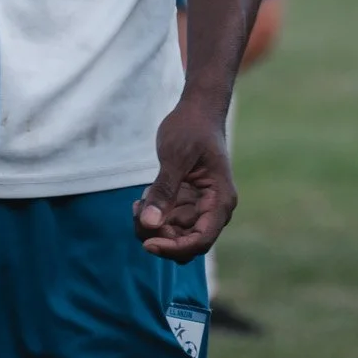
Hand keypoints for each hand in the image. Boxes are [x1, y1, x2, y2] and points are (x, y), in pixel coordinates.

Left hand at [133, 92, 236, 260]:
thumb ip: (165, 190)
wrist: (197, 109)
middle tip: (137, 213)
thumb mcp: (176, 156)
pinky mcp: (187, 201)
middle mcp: (213, 209)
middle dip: (159, 236)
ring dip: (153, 227)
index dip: (174, 248)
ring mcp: (200, 207)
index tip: (147, 244)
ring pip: (175, 235)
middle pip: (186, 242)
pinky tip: (142, 198)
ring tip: (138, 203)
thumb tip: (150, 224)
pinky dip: (153, 216)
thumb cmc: (192, 127)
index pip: (201, 240)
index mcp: (220, 200)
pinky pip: (169, 222)